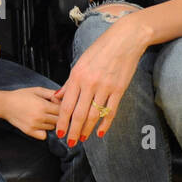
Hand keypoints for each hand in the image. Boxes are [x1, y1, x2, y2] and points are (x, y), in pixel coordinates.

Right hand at [0, 86, 60, 139]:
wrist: (5, 104)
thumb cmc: (20, 96)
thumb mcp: (37, 90)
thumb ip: (51, 93)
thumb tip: (64, 98)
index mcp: (43, 105)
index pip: (62, 110)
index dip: (61, 107)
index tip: (57, 106)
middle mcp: (40, 116)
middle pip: (59, 120)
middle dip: (57, 115)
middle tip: (52, 111)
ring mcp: (35, 125)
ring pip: (52, 127)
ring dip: (51, 123)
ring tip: (43, 116)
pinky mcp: (30, 131)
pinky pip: (44, 136)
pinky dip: (44, 131)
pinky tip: (40, 124)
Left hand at [55, 10, 148, 142]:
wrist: (124, 40)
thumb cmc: (99, 50)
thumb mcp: (79, 64)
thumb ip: (69, 83)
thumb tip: (57, 97)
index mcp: (77, 76)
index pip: (66, 104)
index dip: (62, 121)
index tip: (59, 132)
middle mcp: (89, 83)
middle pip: (78, 113)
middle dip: (73, 130)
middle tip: (70, 142)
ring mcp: (105, 87)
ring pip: (93, 114)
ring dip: (87, 129)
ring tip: (82, 138)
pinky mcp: (119, 89)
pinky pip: (110, 110)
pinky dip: (105, 123)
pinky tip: (100, 133)